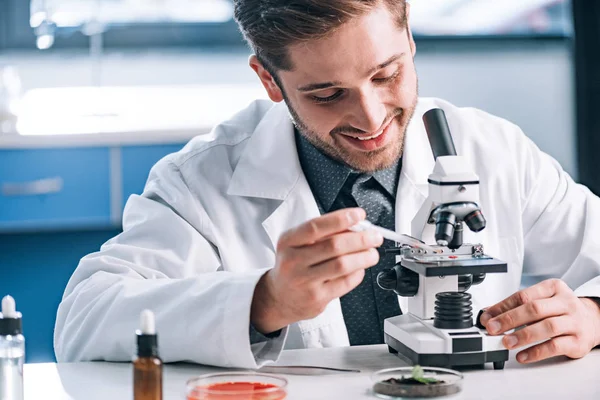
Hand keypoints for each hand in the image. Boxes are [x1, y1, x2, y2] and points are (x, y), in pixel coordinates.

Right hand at [251, 208, 382, 333]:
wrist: (278, 297)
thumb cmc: (293, 265)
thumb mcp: (297, 243)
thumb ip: (322, 233)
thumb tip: (355, 226)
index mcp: (288, 241)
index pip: (316, 227)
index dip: (341, 219)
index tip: (359, 215)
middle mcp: (294, 261)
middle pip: (334, 246)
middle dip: (360, 239)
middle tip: (375, 236)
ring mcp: (305, 281)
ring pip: (342, 265)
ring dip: (364, 257)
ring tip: (372, 253)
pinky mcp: (317, 298)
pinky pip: (345, 283)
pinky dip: (358, 273)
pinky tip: (360, 268)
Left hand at [480, 279, 599, 363]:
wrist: (592, 321)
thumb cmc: (561, 310)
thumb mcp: (542, 301)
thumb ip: (517, 306)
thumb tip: (489, 315)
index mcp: (553, 288)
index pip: (523, 296)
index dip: (502, 307)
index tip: (487, 317)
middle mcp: (566, 303)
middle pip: (534, 309)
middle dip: (509, 320)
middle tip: (493, 329)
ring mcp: (574, 322)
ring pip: (547, 327)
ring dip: (523, 336)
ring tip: (506, 342)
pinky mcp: (578, 342)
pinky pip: (555, 347)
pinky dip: (536, 352)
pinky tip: (522, 355)